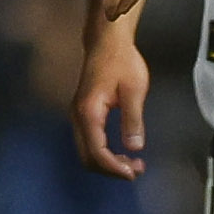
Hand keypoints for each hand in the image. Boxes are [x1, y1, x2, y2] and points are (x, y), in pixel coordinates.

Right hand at [73, 10, 150, 179]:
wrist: (107, 41)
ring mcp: (78, 115)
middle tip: (135, 170)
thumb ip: (133, 120)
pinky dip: (103, 152)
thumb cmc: (121, 60)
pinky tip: (120, 151)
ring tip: (131, 164)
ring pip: (87, 151)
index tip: (133, 172)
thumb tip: (134, 147)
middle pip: (88, 157)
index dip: (114, 167)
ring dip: (107, 162)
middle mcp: (78, 116)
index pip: (97, 152)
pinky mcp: (83, 113)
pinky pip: (88, 141)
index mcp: (89, 112)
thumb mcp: (134, 90)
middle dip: (110, 169)